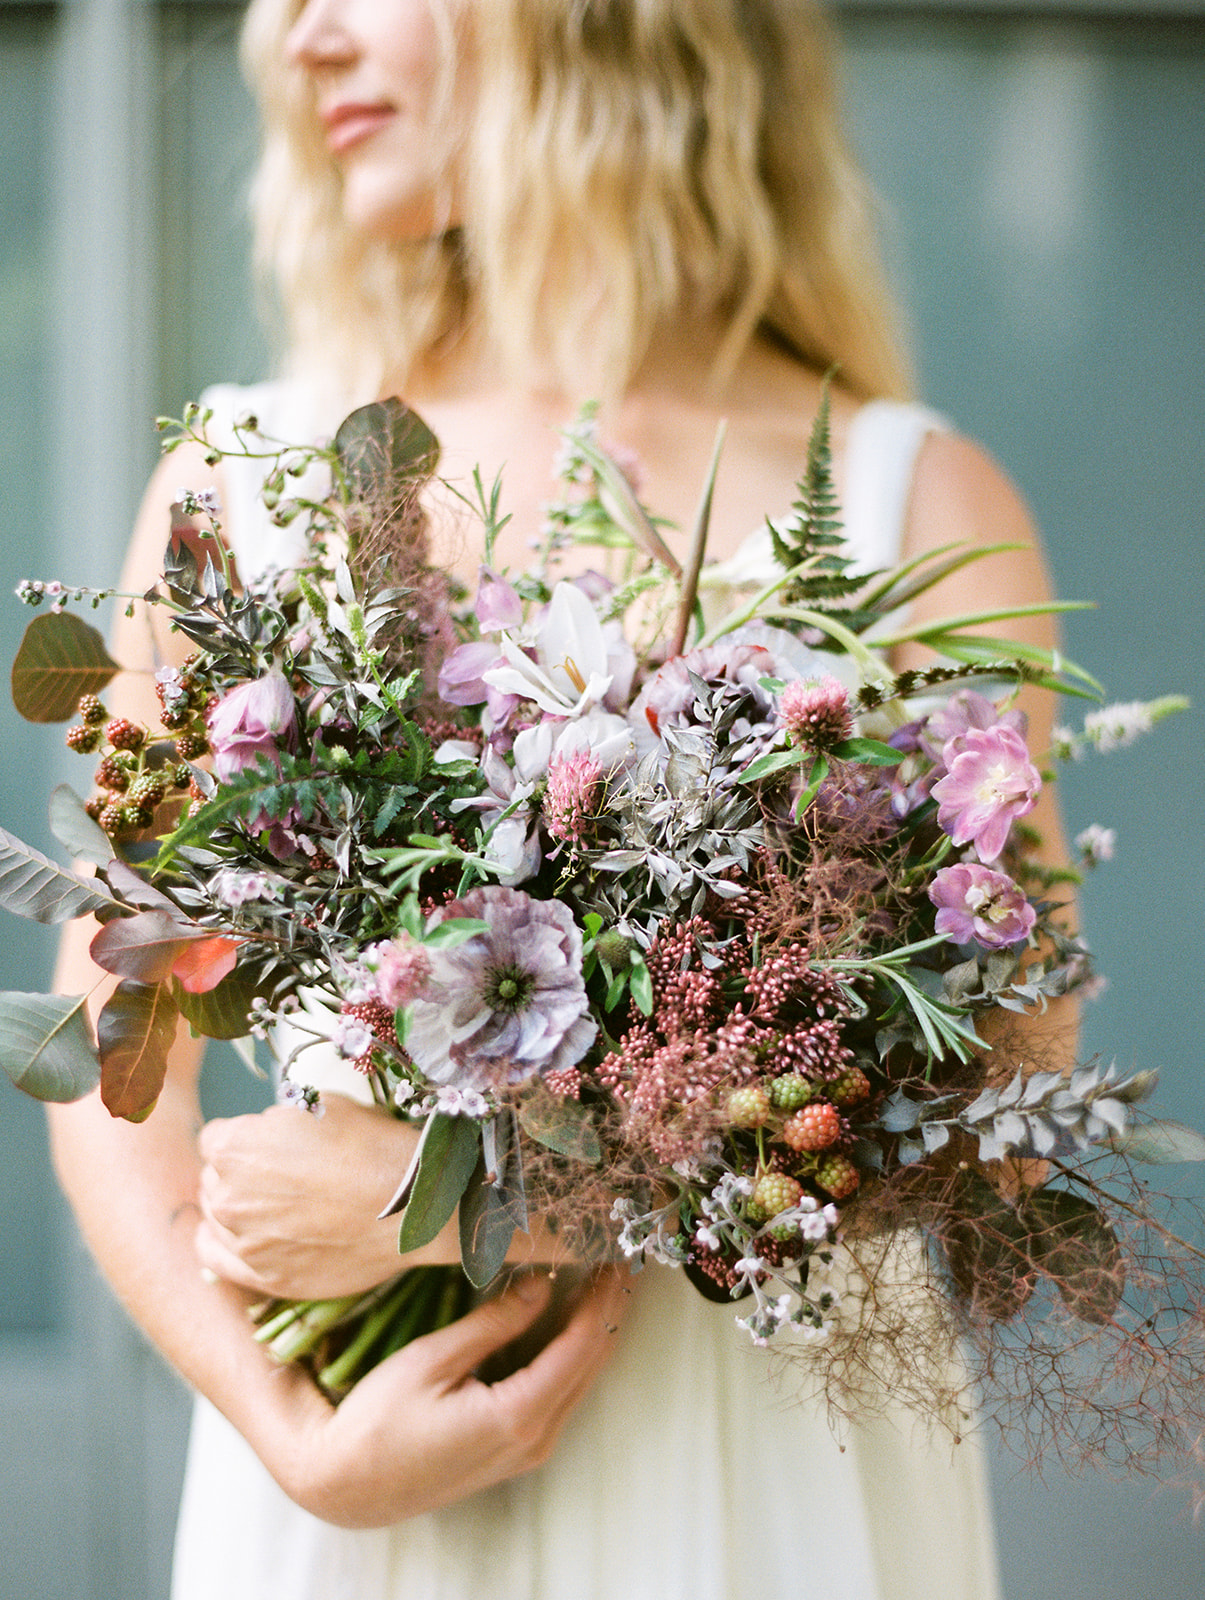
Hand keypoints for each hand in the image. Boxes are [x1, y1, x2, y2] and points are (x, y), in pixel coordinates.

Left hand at [196, 1096, 433, 1298]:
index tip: (270, 1142)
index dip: (245, 1137)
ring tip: (276, 1204)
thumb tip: (269, 1133)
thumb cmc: (371, 1145)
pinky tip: (243, 1236)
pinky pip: (219, 1260)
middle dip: (241, 1172)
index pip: (216, 1138)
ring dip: (239, 1207)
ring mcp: (244, 1243)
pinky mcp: (265, 1277)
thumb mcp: (320, 1105)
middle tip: (282, 1173)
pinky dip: (226, 1245)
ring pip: (218, 1218)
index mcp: (235, 1147)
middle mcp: (228, 1196)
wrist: (411, 1204)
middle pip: (214, 1178)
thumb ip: (277, 1121)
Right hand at [268, 1268, 631, 1527]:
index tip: (614, 1259)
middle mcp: (535, 1440)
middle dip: (608, 1311)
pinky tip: (570, 1323)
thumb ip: (494, 1323)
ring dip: (594, 1331)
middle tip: (618, 1262)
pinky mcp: (516, 1451)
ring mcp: (528, 1451)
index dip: (603, 1299)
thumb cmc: (380, 1422)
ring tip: (603, 1283)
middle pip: (591, 1364)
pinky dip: (573, 1354)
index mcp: (518, 1415)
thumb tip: (542, 1283)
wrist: (348, 1487)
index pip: (582, 1346)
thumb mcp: (433, 1360)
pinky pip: (561, 1395)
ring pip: (580, 1381)